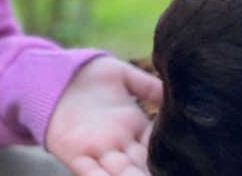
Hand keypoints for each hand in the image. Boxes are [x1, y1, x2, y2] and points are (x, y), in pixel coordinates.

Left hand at [46, 56, 162, 175]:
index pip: (158, 145)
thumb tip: (174, 91)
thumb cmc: (89, 75)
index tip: (186, 159)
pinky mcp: (76, 155)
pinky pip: (91, 173)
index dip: (170, 153)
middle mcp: (121, 142)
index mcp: (135, 125)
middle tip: (174, 173)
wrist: (55, 76)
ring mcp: (99, 151)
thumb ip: (147, 85)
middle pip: (144, 165)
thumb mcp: (123, 75)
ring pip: (122, 174)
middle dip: (155, 172)